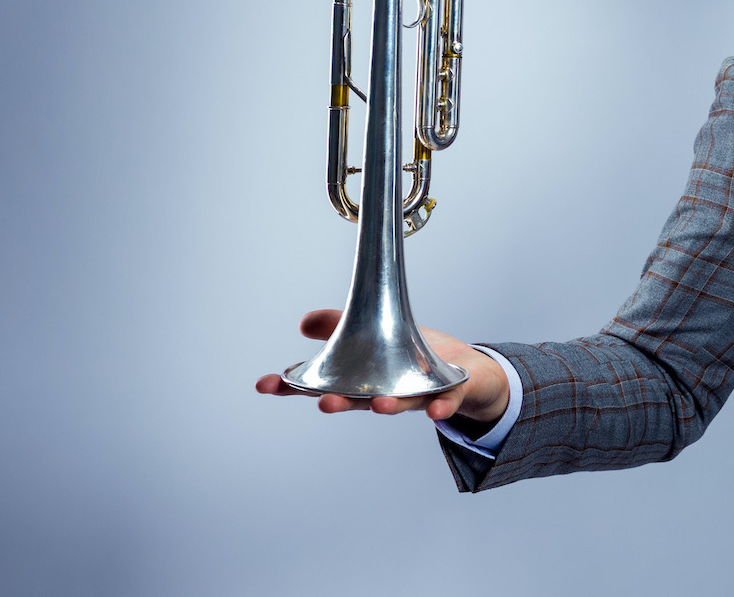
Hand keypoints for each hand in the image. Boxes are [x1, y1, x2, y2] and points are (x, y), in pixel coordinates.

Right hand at [255, 309, 509, 425]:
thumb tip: (303, 323)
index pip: (322, 385)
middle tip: (324, 403)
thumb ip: (340, 326)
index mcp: (364, 379)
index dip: (293, 386)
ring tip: (380, 406)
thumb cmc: (415, 355)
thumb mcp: (376, 332)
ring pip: (401, 402)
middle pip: (358, 400)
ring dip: (388, 406)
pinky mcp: (451, 392)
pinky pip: (447, 401)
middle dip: (341, 402)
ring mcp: (419, 394)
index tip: (264, 384)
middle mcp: (386, 392)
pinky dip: (442, 406)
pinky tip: (437, 411)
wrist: (469, 374)